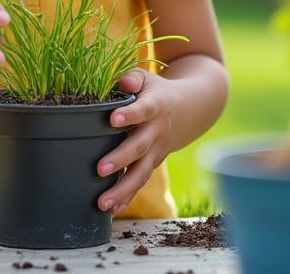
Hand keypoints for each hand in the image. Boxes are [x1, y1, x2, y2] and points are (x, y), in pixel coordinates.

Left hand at [96, 70, 174, 213]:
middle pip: (139, 147)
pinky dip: (127, 197)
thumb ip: (133, 79)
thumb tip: (121, 82)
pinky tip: (112, 209)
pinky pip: (140, 181)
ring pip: (141, 172)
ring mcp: (156, 151)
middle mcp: (156, 131)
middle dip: (120, 158)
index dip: (130, 114)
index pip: (143, 110)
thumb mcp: (148, 80)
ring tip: (102, 202)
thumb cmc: (156, 92)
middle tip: (100, 169)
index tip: (113, 118)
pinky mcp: (152, 163)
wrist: (189, 110)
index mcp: (155, 106)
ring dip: (122, 189)